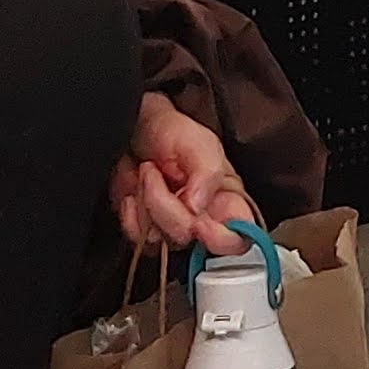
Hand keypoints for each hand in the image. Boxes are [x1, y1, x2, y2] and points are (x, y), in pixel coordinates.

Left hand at [110, 92, 256, 249]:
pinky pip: (137, 237)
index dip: (222, 240)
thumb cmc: (175, 132)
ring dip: (144, 202)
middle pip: (188, 237)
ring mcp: (174, 227)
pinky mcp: (147, 230)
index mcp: (228, 202)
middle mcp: (204, 220)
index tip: (200, 224)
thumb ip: (207, 173)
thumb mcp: (200, 142)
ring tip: (147, 172)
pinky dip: (130, 214)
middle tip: (154, 172)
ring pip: (158, 239)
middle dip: (164, 206)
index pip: (238, 239)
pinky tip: (133, 193)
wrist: (139, 128)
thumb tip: (197, 208)